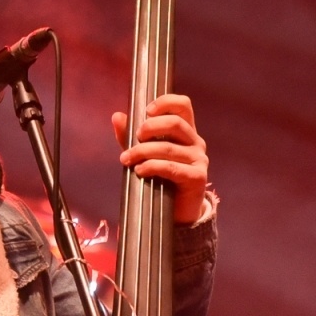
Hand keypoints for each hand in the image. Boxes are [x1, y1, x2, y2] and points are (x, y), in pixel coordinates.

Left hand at [112, 93, 208, 224]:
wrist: (177, 212)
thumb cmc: (161, 179)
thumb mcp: (144, 154)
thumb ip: (131, 136)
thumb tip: (117, 116)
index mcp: (186, 131)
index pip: (183, 105)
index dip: (166, 102)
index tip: (147, 110)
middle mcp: (195, 142)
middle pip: (175, 123)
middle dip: (150, 127)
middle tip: (135, 138)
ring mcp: (199, 160)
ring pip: (169, 148)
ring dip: (143, 152)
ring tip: (127, 159)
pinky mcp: (197, 177)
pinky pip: (172, 167)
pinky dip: (152, 167)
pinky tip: (140, 171)